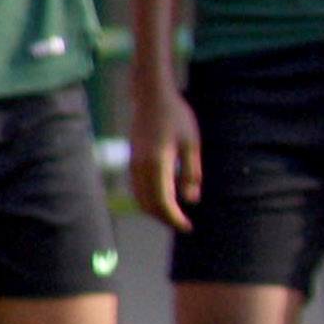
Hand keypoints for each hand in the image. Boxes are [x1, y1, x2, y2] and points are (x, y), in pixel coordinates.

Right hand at [129, 82, 199, 231]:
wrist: (151, 96)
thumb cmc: (176, 117)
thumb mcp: (191, 144)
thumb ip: (191, 173)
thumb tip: (190, 200)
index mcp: (157, 164)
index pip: (163, 202)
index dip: (175, 219)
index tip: (188, 227)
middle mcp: (140, 167)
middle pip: (148, 205)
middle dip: (165, 218)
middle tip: (183, 223)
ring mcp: (133, 164)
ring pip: (140, 198)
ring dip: (155, 210)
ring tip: (175, 214)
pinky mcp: (131, 160)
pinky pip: (137, 189)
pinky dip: (149, 199)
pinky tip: (164, 199)